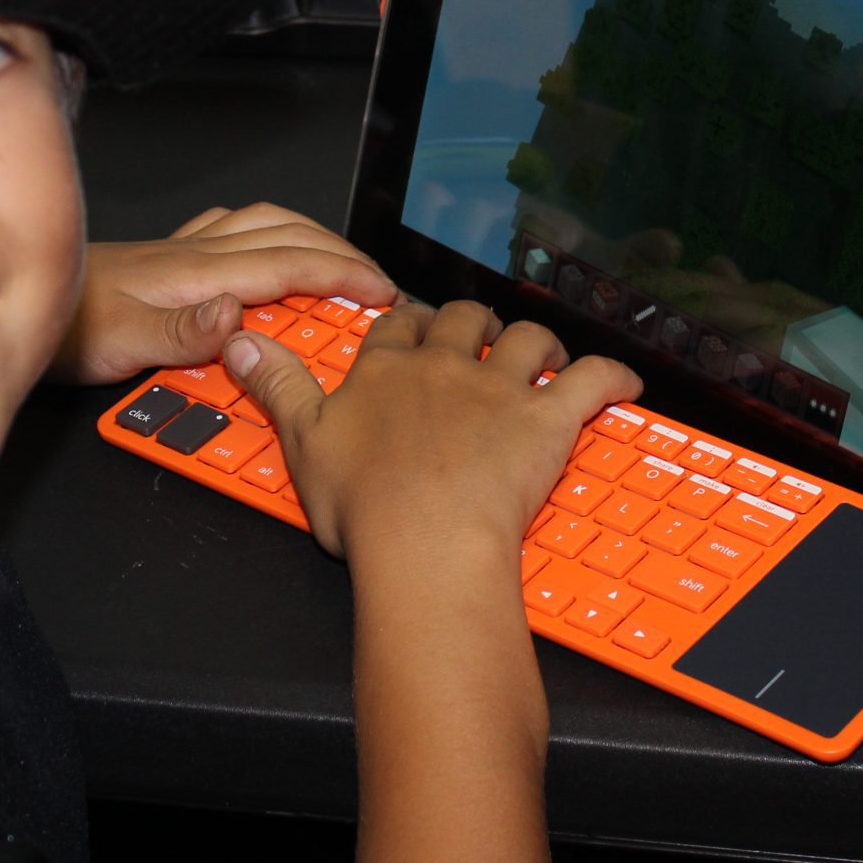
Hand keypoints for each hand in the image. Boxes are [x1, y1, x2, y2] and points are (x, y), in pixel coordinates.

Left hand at [50, 202, 394, 383]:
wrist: (14, 301)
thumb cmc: (64, 330)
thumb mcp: (121, 344)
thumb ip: (183, 334)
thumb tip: (238, 318)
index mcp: (196, 274)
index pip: (290, 263)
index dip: (344, 274)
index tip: (383, 291)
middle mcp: (194, 254)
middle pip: (289, 234)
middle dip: (342, 252)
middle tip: (376, 281)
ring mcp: (180, 251)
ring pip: (265, 225)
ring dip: (311, 237)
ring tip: (339, 261)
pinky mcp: (164, 259)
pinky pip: (233, 232)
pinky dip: (269, 235)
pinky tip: (266, 249)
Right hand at [223, 300, 641, 559]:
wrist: (423, 542)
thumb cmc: (363, 506)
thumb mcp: (300, 440)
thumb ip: (274, 384)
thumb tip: (238, 339)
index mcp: (384, 373)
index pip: (396, 328)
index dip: (406, 324)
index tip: (411, 327)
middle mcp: (443, 370)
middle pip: (462, 320)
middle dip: (471, 321)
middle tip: (476, 335)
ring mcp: (499, 391)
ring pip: (524, 339)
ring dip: (535, 340)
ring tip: (540, 352)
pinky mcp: (546, 419)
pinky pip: (589, 381)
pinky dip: (612, 377)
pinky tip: (623, 382)